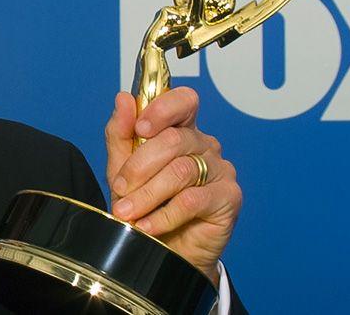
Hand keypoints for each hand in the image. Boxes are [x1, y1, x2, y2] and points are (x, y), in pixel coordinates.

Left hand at [104, 88, 241, 284]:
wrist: (162, 250)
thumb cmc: (145, 204)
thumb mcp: (123, 168)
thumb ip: (121, 134)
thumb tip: (123, 99)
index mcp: (181, 130)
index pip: (183, 101)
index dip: (163, 108)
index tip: (140, 127)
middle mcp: (204, 145)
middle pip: (174, 139)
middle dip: (139, 165)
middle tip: (120, 188)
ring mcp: (221, 170)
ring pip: (181, 171)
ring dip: (147, 194)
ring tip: (127, 212)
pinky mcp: (229, 198)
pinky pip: (192, 200)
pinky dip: (164, 215)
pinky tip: (148, 226)